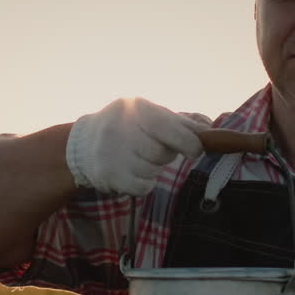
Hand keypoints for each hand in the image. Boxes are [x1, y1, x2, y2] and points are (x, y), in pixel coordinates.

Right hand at [66, 97, 208, 195]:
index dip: (188, 141)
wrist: (83, 144)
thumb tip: (211, 128)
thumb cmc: (129, 127)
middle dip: (167, 154)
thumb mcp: (150, 114)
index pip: (167, 127)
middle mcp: (120, 129)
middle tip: (157, 150)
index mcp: (136, 108)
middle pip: (161, 152)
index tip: (196, 150)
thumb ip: (181, 121)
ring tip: (140, 158)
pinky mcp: (109, 176)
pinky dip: (144, 182)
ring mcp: (112, 154)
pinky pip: (143, 186)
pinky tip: (133, 171)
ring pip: (152, 170)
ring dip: (153, 168)